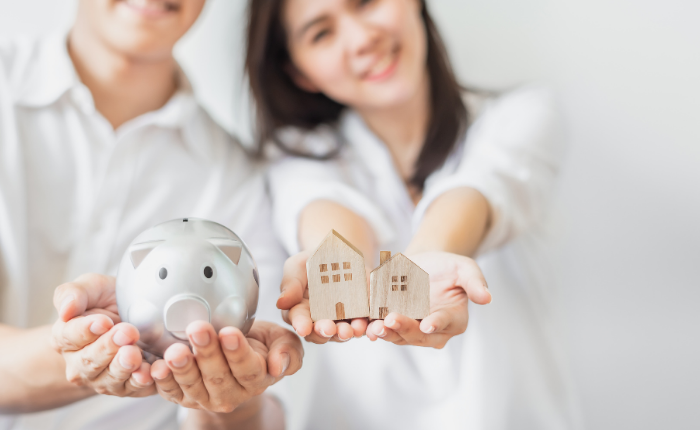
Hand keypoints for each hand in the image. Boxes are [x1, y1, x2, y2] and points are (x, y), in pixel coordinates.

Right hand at [51, 273, 155, 396]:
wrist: (136, 314)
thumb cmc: (108, 300)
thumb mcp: (92, 287)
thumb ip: (74, 293)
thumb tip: (65, 308)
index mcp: (65, 337)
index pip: (69, 337)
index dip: (86, 330)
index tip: (103, 322)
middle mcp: (79, 363)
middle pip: (89, 360)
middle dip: (108, 347)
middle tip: (127, 333)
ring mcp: (101, 378)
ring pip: (108, 378)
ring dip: (123, 367)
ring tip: (135, 354)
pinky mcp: (124, 387)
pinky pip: (131, 388)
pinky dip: (140, 381)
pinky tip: (149, 372)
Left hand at [150, 320, 302, 412]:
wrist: (236, 355)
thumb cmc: (259, 343)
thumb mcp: (281, 340)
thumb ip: (288, 351)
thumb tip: (278, 365)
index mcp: (257, 378)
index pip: (248, 369)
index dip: (237, 352)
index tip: (229, 333)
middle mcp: (231, 393)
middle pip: (218, 376)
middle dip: (207, 353)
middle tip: (198, 329)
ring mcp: (206, 397)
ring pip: (194, 385)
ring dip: (183, 368)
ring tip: (175, 351)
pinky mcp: (183, 397)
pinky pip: (171, 392)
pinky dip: (162, 381)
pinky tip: (156, 368)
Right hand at [277, 251, 367, 342]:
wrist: (342, 254)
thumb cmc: (313, 261)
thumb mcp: (298, 265)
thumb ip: (290, 283)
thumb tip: (281, 303)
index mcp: (300, 310)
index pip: (299, 319)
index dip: (300, 324)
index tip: (303, 328)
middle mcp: (319, 321)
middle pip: (320, 332)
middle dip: (324, 332)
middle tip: (329, 329)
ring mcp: (340, 321)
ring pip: (341, 333)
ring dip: (345, 333)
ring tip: (350, 330)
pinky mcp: (360, 317)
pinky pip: (363, 326)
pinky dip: (365, 328)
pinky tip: (366, 325)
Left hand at [366, 251, 490, 348]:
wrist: (425, 263)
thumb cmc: (449, 267)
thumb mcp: (465, 268)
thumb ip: (475, 282)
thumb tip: (487, 297)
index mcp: (454, 320)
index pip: (446, 324)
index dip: (437, 324)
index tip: (428, 325)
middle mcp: (432, 331)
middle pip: (418, 334)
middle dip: (405, 328)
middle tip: (392, 320)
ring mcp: (411, 329)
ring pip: (397, 335)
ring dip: (386, 332)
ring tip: (375, 326)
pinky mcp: (392, 323)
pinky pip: (382, 328)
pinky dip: (373, 326)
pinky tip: (364, 323)